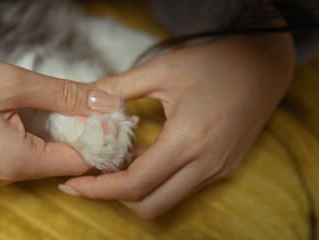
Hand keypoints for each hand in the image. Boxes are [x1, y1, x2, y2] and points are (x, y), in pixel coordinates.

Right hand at [0, 52, 120, 187]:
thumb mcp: (14, 83)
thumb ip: (65, 95)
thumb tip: (108, 103)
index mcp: (14, 162)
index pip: (76, 162)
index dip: (96, 139)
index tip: (108, 115)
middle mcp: (5, 176)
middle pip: (60, 160)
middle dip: (79, 133)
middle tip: (92, 105)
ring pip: (43, 156)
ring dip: (59, 132)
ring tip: (70, 105)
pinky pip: (24, 153)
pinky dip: (39, 134)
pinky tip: (43, 113)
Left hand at [61, 27, 293, 218]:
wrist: (262, 66)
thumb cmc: (214, 63)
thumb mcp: (162, 69)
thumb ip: (119, 88)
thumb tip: (86, 102)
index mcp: (188, 141)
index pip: (135, 184)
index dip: (99, 189)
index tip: (74, 184)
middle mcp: (205, 165)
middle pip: (150, 206)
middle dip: (115, 198)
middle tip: (93, 176)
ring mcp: (216, 170)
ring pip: (166, 199)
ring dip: (137, 188)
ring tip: (118, 160)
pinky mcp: (222, 168)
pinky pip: (181, 186)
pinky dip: (157, 179)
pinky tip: (145, 154)